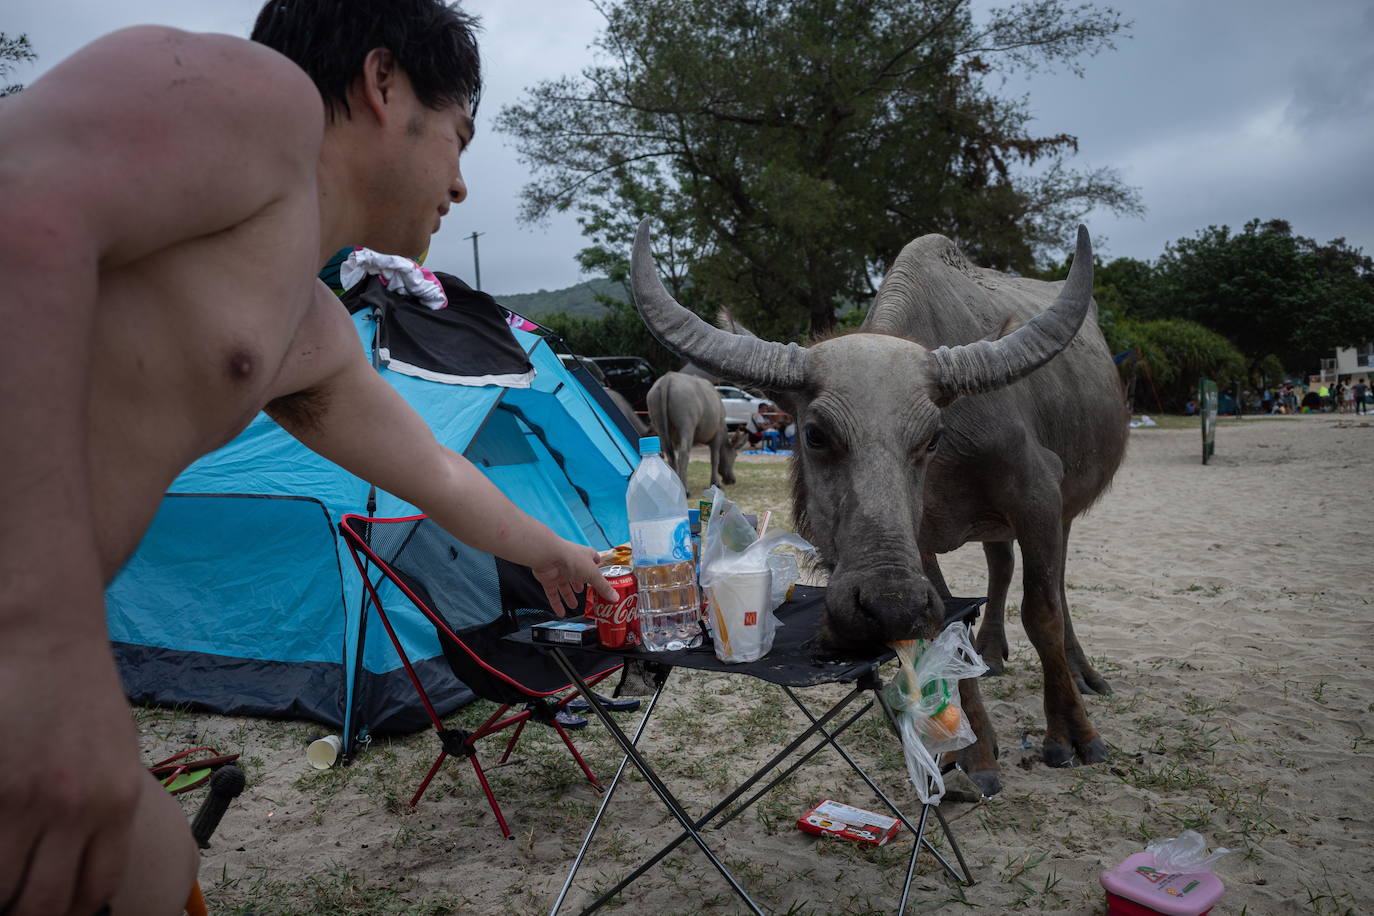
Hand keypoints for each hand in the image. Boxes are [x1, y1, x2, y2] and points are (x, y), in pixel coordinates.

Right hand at [0, 638, 141, 915]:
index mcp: (118, 803)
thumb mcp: (118, 757)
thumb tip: (84, 875)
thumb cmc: (82, 700)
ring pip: (1, 887)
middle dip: (23, 912)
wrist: (49, 640)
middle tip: (15, 900)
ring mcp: (26, 799)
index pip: (93, 891)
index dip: (67, 912)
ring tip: (4, 868)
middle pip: (42, 903)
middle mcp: (76, 808)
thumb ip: (105, 814)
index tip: (48, 909)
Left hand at [530, 538, 616, 614]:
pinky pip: (553, 594)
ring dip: (569, 596)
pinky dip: (557, 603)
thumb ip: (603, 587)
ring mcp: (559, 571)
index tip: (600, 575)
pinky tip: (561, 612)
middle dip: (581, 585)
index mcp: (585, 556)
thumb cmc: (573, 559)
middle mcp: (572, 563)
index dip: (596, 567)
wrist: (549, 557)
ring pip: (565, 586)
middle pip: (578, 576)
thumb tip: (615, 597)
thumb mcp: (593, 574)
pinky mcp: (549, 579)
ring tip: (574, 605)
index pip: (593, 560)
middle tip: (586, 595)